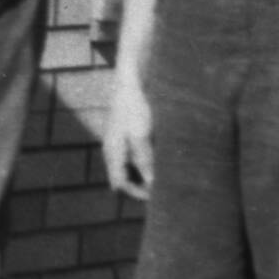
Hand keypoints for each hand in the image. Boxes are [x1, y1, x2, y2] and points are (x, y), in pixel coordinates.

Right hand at [102, 74, 153, 200]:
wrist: (132, 81)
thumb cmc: (135, 106)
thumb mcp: (140, 134)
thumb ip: (144, 159)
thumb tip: (151, 183)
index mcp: (113, 152)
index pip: (119, 183)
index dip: (136, 193)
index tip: (156, 198)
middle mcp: (114, 150)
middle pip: (123, 178)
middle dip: (141, 186)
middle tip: (163, 191)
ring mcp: (120, 142)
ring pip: (130, 168)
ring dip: (146, 174)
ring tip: (166, 176)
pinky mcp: (129, 134)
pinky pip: (136, 156)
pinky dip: (148, 162)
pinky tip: (162, 159)